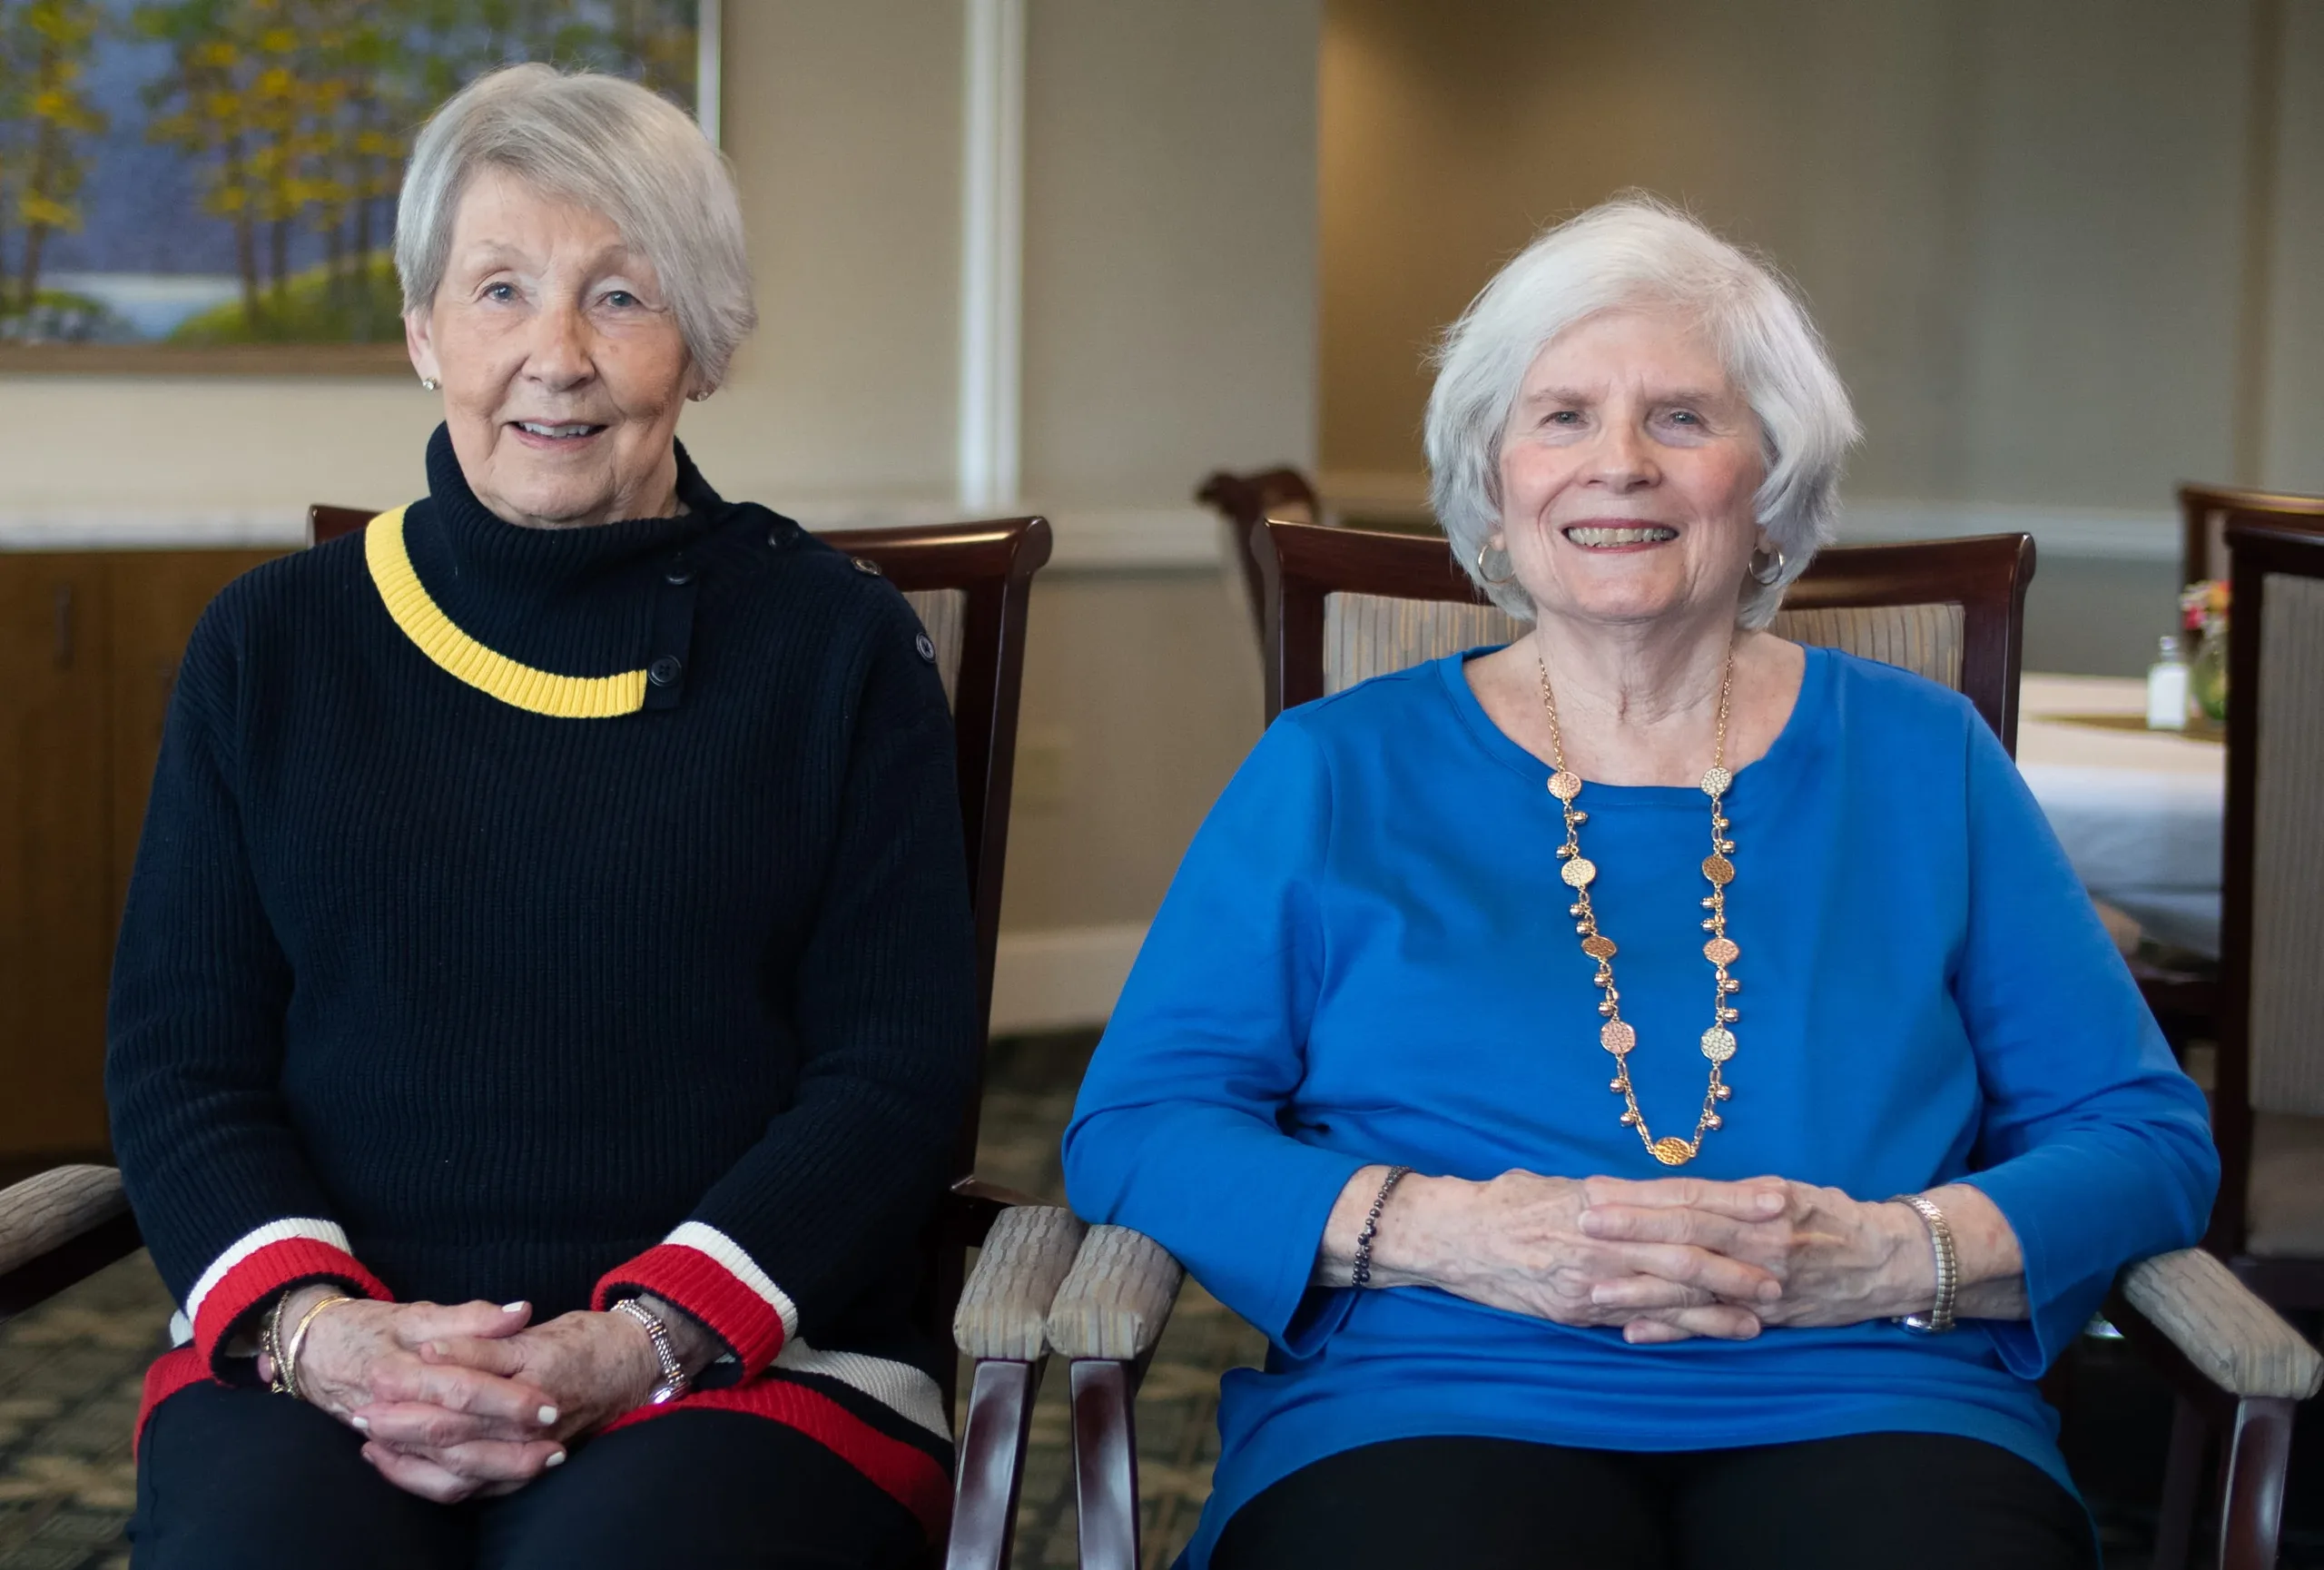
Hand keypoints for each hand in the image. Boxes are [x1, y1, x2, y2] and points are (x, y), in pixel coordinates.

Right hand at [271, 1289, 566, 1501]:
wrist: (312, 1353)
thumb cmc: (369, 1328)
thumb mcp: (416, 1313)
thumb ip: (470, 1317)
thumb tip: (521, 1312)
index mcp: (397, 1370)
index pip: (460, 1389)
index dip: (506, 1399)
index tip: (547, 1404)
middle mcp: (388, 1410)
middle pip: (453, 1437)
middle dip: (508, 1443)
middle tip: (555, 1439)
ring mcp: (386, 1439)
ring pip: (442, 1467)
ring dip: (494, 1469)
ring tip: (542, 1461)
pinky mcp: (389, 1453)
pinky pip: (426, 1481)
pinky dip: (464, 1482)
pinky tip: (503, 1474)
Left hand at [354, 1308, 667, 1501]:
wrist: (634, 1368)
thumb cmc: (586, 1342)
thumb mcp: (538, 1330)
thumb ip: (485, 1336)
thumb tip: (434, 1348)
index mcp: (534, 1376)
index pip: (464, 1387)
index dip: (417, 1385)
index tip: (376, 1377)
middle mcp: (532, 1421)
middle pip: (455, 1433)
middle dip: (402, 1427)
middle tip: (361, 1415)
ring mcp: (531, 1449)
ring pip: (460, 1467)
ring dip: (410, 1458)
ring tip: (371, 1442)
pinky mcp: (527, 1467)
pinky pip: (473, 1486)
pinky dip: (432, 1479)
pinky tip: (402, 1465)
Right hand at [1334, 1168, 1781, 1342]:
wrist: (1451, 1236)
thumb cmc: (1505, 1201)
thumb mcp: (1560, 1184)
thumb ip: (1609, 1196)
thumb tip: (1651, 1199)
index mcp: (1601, 1195)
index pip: (1678, 1195)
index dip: (1730, 1198)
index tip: (1773, 1197)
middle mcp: (1601, 1236)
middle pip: (1683, 1245)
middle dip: (1739, 1254)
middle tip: (1785, 1260)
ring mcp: (1590, 1277)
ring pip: (1669, 1289)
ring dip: (1722, 1300)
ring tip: (1766, 1306)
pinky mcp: (1579, 1310)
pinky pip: (1640, 1319)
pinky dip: (1682, 1326)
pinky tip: (1715, 1331)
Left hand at [1576, 1175, 1928, 1338]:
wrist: (1890, 1261)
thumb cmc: (1833, 1217)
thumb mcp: (1787, 1190)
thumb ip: (1734, 1195)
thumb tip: (1674, 1190)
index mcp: (1760, 1203)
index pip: (1690, 1195)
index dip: (1642, 1194)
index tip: (1597, 1190)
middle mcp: (1759, 1242)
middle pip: (1685, 1234)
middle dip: (1631, 1231)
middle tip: (1582, 1224)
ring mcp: (1762, 1284)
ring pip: (1694, 1286)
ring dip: (1642, 1288)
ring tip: (1594, 1287)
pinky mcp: (1766, 1318)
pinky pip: (1712, 1326)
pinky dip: (1674, 1331)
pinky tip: (1634, 1332)